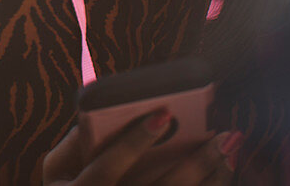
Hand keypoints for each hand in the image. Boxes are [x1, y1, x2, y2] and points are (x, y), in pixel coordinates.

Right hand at [41, 111, 243, 185]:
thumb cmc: (68, 184)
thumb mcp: (58, 168)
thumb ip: (75, 141)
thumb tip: (104, 110)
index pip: (107, 169)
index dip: (133, 142)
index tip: (162, 115)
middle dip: (195, 164)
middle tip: (222, 136)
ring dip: (212, 178)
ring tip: (231, 148)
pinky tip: (226, 170)